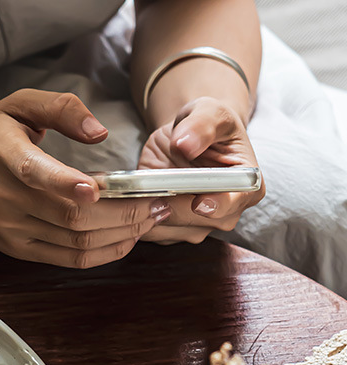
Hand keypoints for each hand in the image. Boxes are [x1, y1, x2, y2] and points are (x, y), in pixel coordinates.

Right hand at [0, 89, 170, 267]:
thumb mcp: (17, 105)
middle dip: (122, 212)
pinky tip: (127, 238)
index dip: (66, 183)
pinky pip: (68, 259)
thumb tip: (99, 132)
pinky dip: (104, 252)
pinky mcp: (19, 250)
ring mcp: (11, 229)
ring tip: (151, 217)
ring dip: (121, 233)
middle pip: (69, 215)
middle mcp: (3, 197)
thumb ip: (60, 108)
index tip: (99, 187)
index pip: (33, 172)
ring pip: (75, 241)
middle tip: (159, 202)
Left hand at [137, 97, 264, 243]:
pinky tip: (138, 196)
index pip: (236, 203)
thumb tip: (185, 143)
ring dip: (151, 212)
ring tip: (145, 186)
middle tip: (153, 187)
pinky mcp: (170, 231)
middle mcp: (226, 214)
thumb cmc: (205, 125)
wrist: (185, 141)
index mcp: (247, 186)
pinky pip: (150, 232)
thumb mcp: (208, 112)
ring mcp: (197, 227)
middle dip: (173, 205)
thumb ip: (202, 124)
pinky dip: (138, 217)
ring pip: (170, 230)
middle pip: (197, 222)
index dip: (218, 205)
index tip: (199, 203)